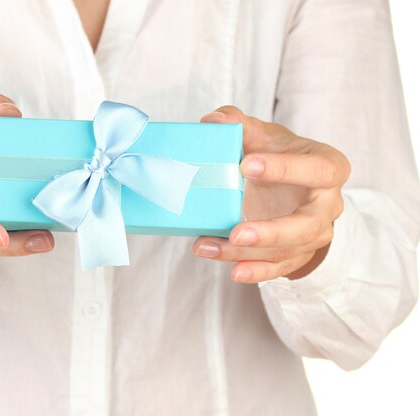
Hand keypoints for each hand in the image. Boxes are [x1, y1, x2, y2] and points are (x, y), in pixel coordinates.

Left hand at [193, 106, 349, 282]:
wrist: (290, 185)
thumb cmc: (279, 155)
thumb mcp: (265, 135)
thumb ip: (240, 124)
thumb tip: (213, 121)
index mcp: (327, 168)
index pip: (318, 170)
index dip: (285, 169)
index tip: (245, 165)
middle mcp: (327, 205)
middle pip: (307, 225)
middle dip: (271, 232)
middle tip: (236, 232)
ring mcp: (314, 234)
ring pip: (287, 251)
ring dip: (247, 254)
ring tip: (209, 247)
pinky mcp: (297, 254)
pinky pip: (278, 268)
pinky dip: (254, 271)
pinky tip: (232, 271)